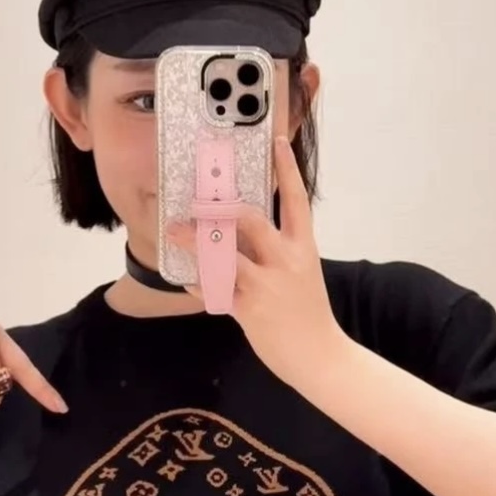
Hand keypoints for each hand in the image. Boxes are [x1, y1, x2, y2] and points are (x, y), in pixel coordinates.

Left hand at [169, 136, 346, 390]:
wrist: (320, 356)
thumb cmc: (308, 313)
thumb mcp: (302, 273)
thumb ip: (277, 251)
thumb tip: (244, 232)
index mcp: (303, 247)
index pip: (297, 200)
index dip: (286, 169)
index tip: (277, 140)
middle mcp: (286, 260)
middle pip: (251, 221)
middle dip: (220, 208)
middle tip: (198, 200)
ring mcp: (267, 285)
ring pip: (225, 255)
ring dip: (196, 242)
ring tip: (175, 232)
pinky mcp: (250, 310)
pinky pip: (215, 290)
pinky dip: (198, 282)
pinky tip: (185, 278)